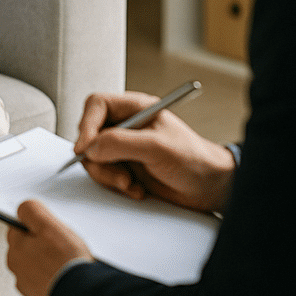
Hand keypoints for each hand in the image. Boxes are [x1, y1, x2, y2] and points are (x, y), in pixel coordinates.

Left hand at [6, 199, 92, 295]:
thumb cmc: (66, 263)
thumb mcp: (49, 226)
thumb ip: (31, 211)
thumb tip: (22, 209)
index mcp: (14, 249)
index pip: (19, 227)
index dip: (36, 224)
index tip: (50, 228)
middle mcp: (17, 269)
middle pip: (29, 245)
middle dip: (43, 242)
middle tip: (61, 244)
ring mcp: (28, 286)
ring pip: (38, 263)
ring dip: (49, 260)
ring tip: (67, 261)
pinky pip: (47, 279)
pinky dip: (55, 276)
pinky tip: (68, 275)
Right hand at [75, 92, 235, 212]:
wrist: (209, 187)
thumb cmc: (193, 159)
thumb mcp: (157, 147)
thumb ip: (121, 143)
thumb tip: (90, 147)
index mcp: (135, 108)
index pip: (97, 106)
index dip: (86, 125)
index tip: (85, 148)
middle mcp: (126, 126)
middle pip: (90, 134)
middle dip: (98, 158)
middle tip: (117, 174)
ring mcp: (124, 148)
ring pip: (94, 158)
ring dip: (108, 176)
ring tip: (130, 184)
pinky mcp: (125, 168)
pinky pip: (105, 175)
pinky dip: (116, 186)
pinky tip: (137, 189)